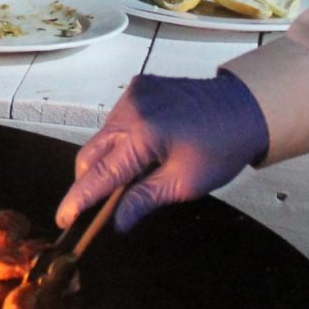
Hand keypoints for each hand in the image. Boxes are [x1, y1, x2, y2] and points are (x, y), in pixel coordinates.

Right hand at [55, 72, 269, 232]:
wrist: (244, 107)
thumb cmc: (221, 148)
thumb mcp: (185, 183)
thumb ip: (144, 200)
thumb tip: (117, 222)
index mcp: (143, 134)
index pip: (100, 173)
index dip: (79, 199)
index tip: (64, 218)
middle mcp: (130, 109)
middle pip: (91, 152)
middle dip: (88, 181)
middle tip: (93, 207)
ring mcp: (133, 94)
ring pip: (102, 136)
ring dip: (106, 159)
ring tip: (125, 178)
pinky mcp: (138, 87)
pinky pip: (117, 120)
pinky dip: (120, 139)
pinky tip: (139, 151)